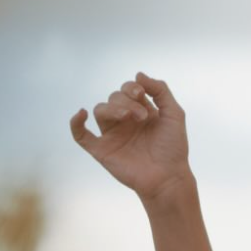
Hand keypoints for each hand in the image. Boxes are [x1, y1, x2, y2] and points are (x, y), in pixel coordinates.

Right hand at [69, 72, 190, 202]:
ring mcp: (112, 135)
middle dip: (127, 102)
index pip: (127, 89)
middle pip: (114, 98)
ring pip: (100, 110)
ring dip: (113, 109)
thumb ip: (160, 90)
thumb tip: (137, 74)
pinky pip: (81, 135)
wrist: (168, 177)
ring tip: (129, 118)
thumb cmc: (173, 148)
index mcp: (140, 111)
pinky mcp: (102, 150)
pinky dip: (76, 123)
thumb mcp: (174, 113)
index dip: (132, 87)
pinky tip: (81, 114)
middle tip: (142, 117)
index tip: (142, 95)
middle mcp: (124, 121)